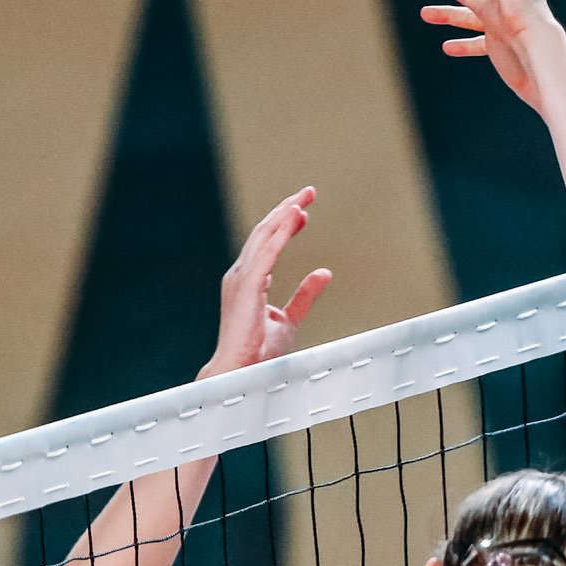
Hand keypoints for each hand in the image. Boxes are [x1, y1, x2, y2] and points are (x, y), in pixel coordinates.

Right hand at [200, 188, 332, 377]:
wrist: (240, 373)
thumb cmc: (258, 352)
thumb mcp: (289, 318)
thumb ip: (305, 294)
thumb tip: (325, 272)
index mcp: (247, 280)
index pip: (267, 243)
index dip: (286, 224)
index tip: (304, 212)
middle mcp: (241, 274)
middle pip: (265, 232)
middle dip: (287, 209)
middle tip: (309, 192)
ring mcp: (241, 279)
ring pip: (265, 236)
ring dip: (285, 214)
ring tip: (305, 198)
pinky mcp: (248, 286)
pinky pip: (268, 252)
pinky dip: (282, 232)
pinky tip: (295, 216)